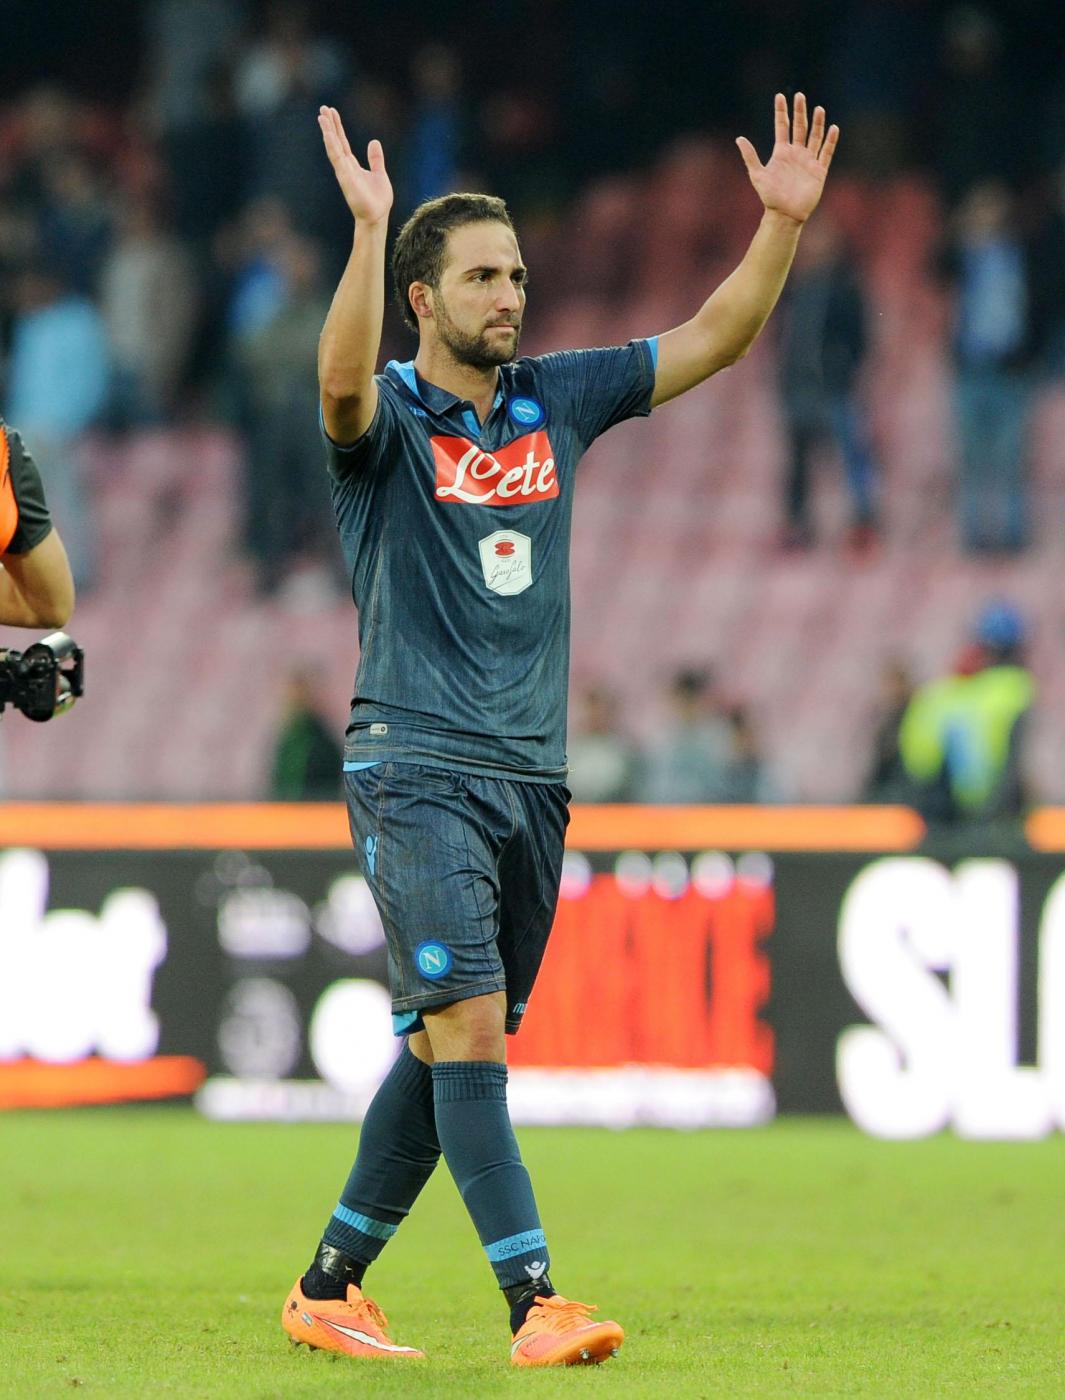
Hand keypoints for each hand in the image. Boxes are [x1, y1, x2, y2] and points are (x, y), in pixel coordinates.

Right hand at [318, 106, 392, 225]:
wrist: (377, 217)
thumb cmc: (378, 200)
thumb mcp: (379, 173)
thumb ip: (375, 159)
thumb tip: (374, 141)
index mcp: (353, 165)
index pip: (343, 142)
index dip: (338, 127)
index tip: (332, 112)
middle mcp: (345, 167)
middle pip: (335, 141)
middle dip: (329, 125)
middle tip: (323, 108)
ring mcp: (344, 172)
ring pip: (333, 147)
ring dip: (327, 132)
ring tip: (322, 116)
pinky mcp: (345, 178)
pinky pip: (337, 158)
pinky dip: (332, 145)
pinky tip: (328, 134)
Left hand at [736, 93, 838, 224]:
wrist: (785, 215)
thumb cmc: (770, 197)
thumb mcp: (757, 175)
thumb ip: (750, 156)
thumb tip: (739, 138)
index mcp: (781, 152)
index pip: (782, 126)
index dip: (781, 112)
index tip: (780, 96)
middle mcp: (796, 154)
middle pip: (799, 127)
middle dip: (800, 112)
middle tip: (800, 96)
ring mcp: (808, 161)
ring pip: (814, 137)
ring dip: (817, 123)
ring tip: (818, 108)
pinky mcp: (819, 171)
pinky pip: (826, 153)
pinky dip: (830, 141)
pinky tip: (833, 128)